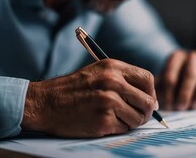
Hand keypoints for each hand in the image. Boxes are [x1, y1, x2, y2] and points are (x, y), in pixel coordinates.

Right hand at [21, 59, 157, 136]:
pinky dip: (117, 128)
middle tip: (137, 116)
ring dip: (130, 122)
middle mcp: (112, 82)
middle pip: (147, 100)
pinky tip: (103, 122)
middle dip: (145, 112)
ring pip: (137, 117)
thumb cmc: (72, 89)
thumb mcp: (98, 72)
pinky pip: (123, 129)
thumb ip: (123, 79)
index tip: (147, 100)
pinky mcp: (103, 120)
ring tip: (115, 118)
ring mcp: (108, 101)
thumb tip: (150, 98)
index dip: (150, 92)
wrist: (45, 103)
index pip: (147, 79)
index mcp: (113, 67)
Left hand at [156, 50, 195, 110]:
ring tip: (193, 107)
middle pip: (191, 74)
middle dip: (185, 93)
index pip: (171, 74)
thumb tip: (156, 105)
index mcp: (176, 56)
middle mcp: (193, 57)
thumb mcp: (162, 84)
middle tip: (181, 107)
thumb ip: (158, 92)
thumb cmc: (172, 83)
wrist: (186, 78)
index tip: (168, 105)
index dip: (169, 93)